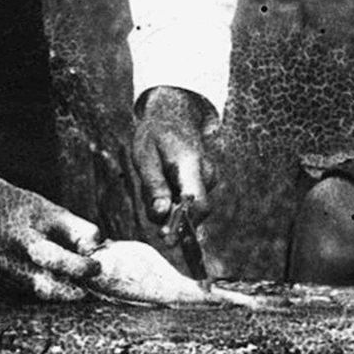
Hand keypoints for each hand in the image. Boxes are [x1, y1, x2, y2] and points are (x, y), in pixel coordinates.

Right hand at [0, 153, 101, 300]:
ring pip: (37, 294)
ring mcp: (1, 274)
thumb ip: (79, 231)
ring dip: (61, 293)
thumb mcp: (55, 211)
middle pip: (43, 287)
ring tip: (76, 283)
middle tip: (88, 287)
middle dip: (70, 291)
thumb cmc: (27, 209)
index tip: (97, 267)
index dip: (78, 267)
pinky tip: (58, 280)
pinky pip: (29, 293)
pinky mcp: (1, 282)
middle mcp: (7, 260)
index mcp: (22, 238)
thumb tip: (97, 253)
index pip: (53, 259)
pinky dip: (47, 290)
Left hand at [131, 86, 214, 227]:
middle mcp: (206, 174)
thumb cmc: (156, 135)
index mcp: (190, 164)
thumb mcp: (145, 156)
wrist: (174, 114)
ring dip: (169, 205)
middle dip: (172, 217)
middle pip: (194, 210)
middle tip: (151, 201)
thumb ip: (154, 186)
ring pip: (188, 207)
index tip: (166, 238)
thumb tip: (161, 215)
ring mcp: (209, 179)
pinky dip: (173, 199)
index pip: (197, 203)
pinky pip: (188, 200)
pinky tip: (164, 181)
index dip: (184, 224)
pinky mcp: (205, 183)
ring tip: (154, 179)